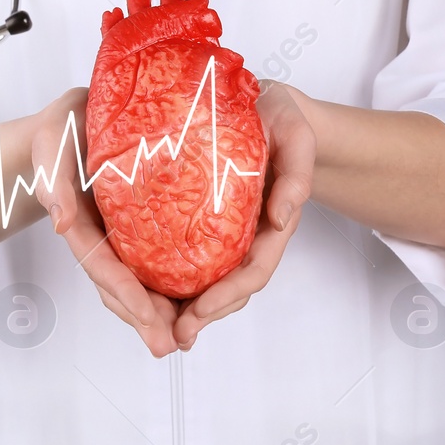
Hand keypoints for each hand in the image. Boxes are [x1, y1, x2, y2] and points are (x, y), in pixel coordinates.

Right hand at [31, 88, 180, 357]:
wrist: (70, 124)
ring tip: (184, 337)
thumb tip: (60, 221)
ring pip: (136, 282)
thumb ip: (52, 180)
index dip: (124, 294)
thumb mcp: (52, 146)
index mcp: (77, 222)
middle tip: (171, 344)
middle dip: (144, 318)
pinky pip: (152, 263)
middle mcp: (99, 237)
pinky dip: (170, 286)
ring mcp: (117, 236)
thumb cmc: (59, 132)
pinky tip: (193, 302)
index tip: (148, 320)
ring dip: (158, 312)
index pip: (100, 265)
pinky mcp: (135, 228)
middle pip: (119, 286)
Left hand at [172, 81, 315, 349]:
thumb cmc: (282, 120)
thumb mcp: (296, 136)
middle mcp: (250, 233)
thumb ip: (297, 173)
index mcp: (272, 220)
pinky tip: (148, 293)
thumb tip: (281, 215)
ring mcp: (229, 232)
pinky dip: (173, 281)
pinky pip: (191, 259)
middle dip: (202, 315)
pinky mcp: (206, 222)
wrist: (270, 107)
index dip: (226, 295)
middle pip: (230, 288)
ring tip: (156, 328)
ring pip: (210, 281)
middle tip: (171, 336)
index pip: (253, 271)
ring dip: (185, 308)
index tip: (198, 312)